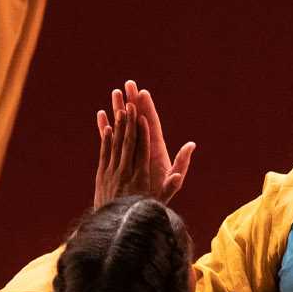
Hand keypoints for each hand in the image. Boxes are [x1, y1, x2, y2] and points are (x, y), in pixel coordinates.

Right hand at [93, 81, 195, 204]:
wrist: (142, 207)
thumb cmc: (159, 195)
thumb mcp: (171, 180)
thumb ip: (181, 164)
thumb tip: (191, 146)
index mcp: (155, 148)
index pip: (151, 123)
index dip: (147, 108)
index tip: (143, 93)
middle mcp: (143, 144)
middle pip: (137, 118)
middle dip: (133, 101)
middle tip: (128, 84)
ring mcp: (131, 148)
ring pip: (124, 124)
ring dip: (119, 109)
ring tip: (115, 92)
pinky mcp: (121, 155)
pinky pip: (112, 137)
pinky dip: (107, 126)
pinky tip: (102, 114)